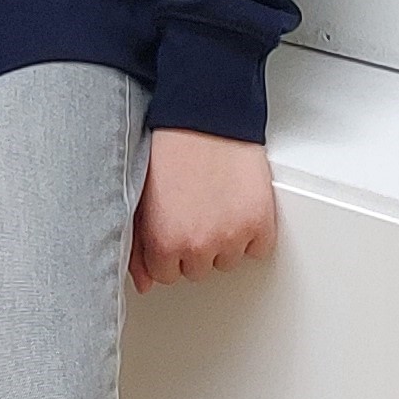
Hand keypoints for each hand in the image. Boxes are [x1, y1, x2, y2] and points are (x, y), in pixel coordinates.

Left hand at [131, 128, 274, 289]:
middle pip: (198, 270)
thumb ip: (138, 244)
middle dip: (196, 244)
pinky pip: (259, 249)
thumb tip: (144, 283)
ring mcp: (231, 238)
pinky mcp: (260, 225)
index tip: (173, 225)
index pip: (166, 274)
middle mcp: (197, 246)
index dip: (169, 248)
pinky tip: (237, 204)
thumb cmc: (170, 148)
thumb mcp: (141, 196)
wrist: (205, 115)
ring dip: (224, 240)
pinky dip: (253, 231)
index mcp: (162, 242)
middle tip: (194, 208)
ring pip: (228, 261)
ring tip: (215, 201)